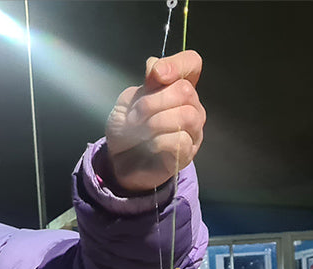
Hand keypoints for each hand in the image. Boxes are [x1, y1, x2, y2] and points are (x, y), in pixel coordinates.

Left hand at [103, 50, 204, 193]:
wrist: (119, 162)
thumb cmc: (127, 130)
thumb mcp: (128, 101)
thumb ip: (146, 84)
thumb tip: (156, 68)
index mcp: (177, 88)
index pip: (191, 63)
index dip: (177, 64)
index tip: (156, 75)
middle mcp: (191, 106)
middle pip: (186, 90)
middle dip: (153, 101)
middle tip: (135, 116)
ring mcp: (193, 131)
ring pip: (186, 115)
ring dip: (156, 121)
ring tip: (140, 131)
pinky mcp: (187, 153)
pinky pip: (180, 140)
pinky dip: (158, 141)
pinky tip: (149, 145)